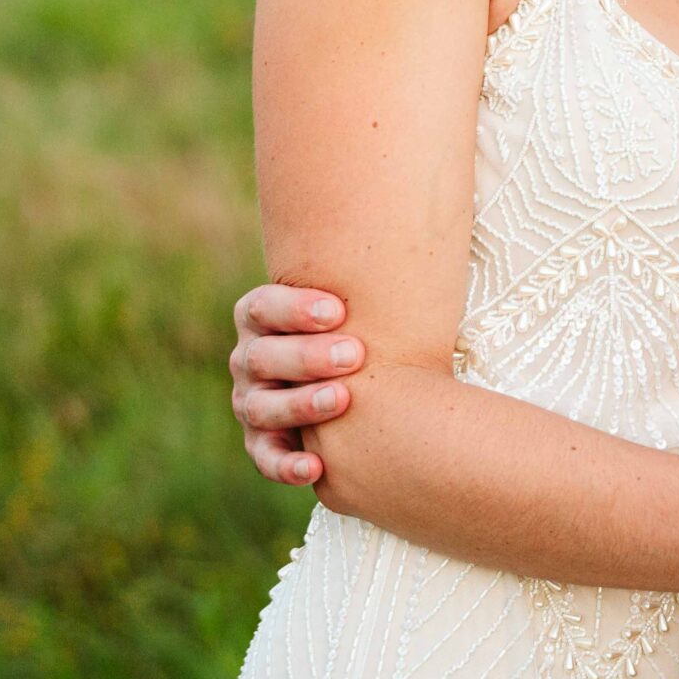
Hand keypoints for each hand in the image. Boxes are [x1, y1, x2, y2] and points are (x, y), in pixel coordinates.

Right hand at [230, 282, 362, 484]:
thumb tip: (429, 209)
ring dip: (301, 406)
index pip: (264, 307)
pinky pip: (266, 457)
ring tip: (343, 401)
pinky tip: (315, 469)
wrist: (365, 378)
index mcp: (263, 314)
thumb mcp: (360, 297)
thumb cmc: (365, 324)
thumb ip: (366, 269)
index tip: (338, 311)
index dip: (294, 309)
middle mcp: (250, 356)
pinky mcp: (263, 441)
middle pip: (263, 357)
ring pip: (263, 407)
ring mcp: (252, 400)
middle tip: (354, 355)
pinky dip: (286, 465)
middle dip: (307, 356)